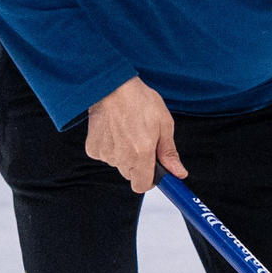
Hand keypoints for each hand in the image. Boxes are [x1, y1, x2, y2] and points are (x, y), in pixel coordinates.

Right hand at [85, 75, 182, 192]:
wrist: (111, 86)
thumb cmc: (139, 101)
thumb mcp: (164, 124)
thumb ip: (169, 153)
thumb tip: (178, 173)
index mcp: (141, 153)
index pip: (142, 186)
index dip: (150, 180)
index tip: (156, 171)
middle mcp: (121, 157)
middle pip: (131, 175)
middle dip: (140, 164)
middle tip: (143, 142)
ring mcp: (105, 153)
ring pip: (119, 164)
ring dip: (125, 155)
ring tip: (129, 131)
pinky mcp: (92, 148)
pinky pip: (106, 156)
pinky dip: (112, 148)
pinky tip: (115, 131)